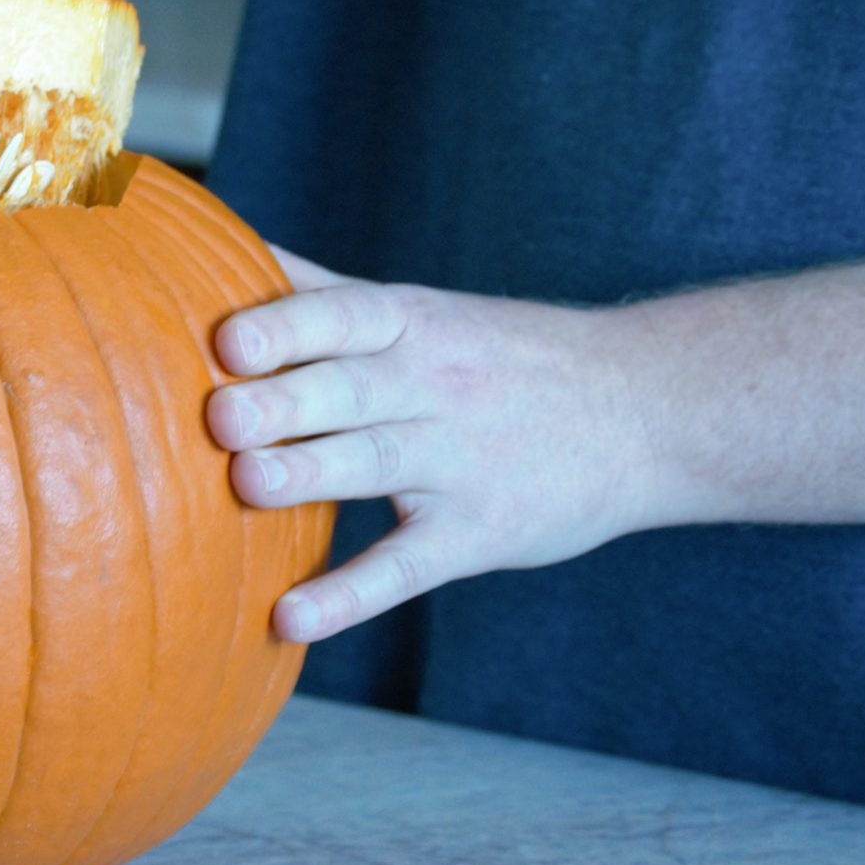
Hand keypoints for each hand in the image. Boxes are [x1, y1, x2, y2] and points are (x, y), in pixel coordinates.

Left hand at [208, 248, 659, 642]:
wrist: (647, 410)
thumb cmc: (498, 356)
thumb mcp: (420, 310)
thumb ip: (317, 290)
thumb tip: (217, 244)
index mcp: (408, 325)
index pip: (342, 316)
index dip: (285, 327)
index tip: (228, 338)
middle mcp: (431, 385)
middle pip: (349, 390)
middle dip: (284, 402)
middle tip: (221, 416)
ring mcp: (458, 461)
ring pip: (374, 465)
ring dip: (309, 475)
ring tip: (247, 486)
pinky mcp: (478, 532)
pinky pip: (408, 566)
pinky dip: (350, 594)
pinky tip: (292, 620)